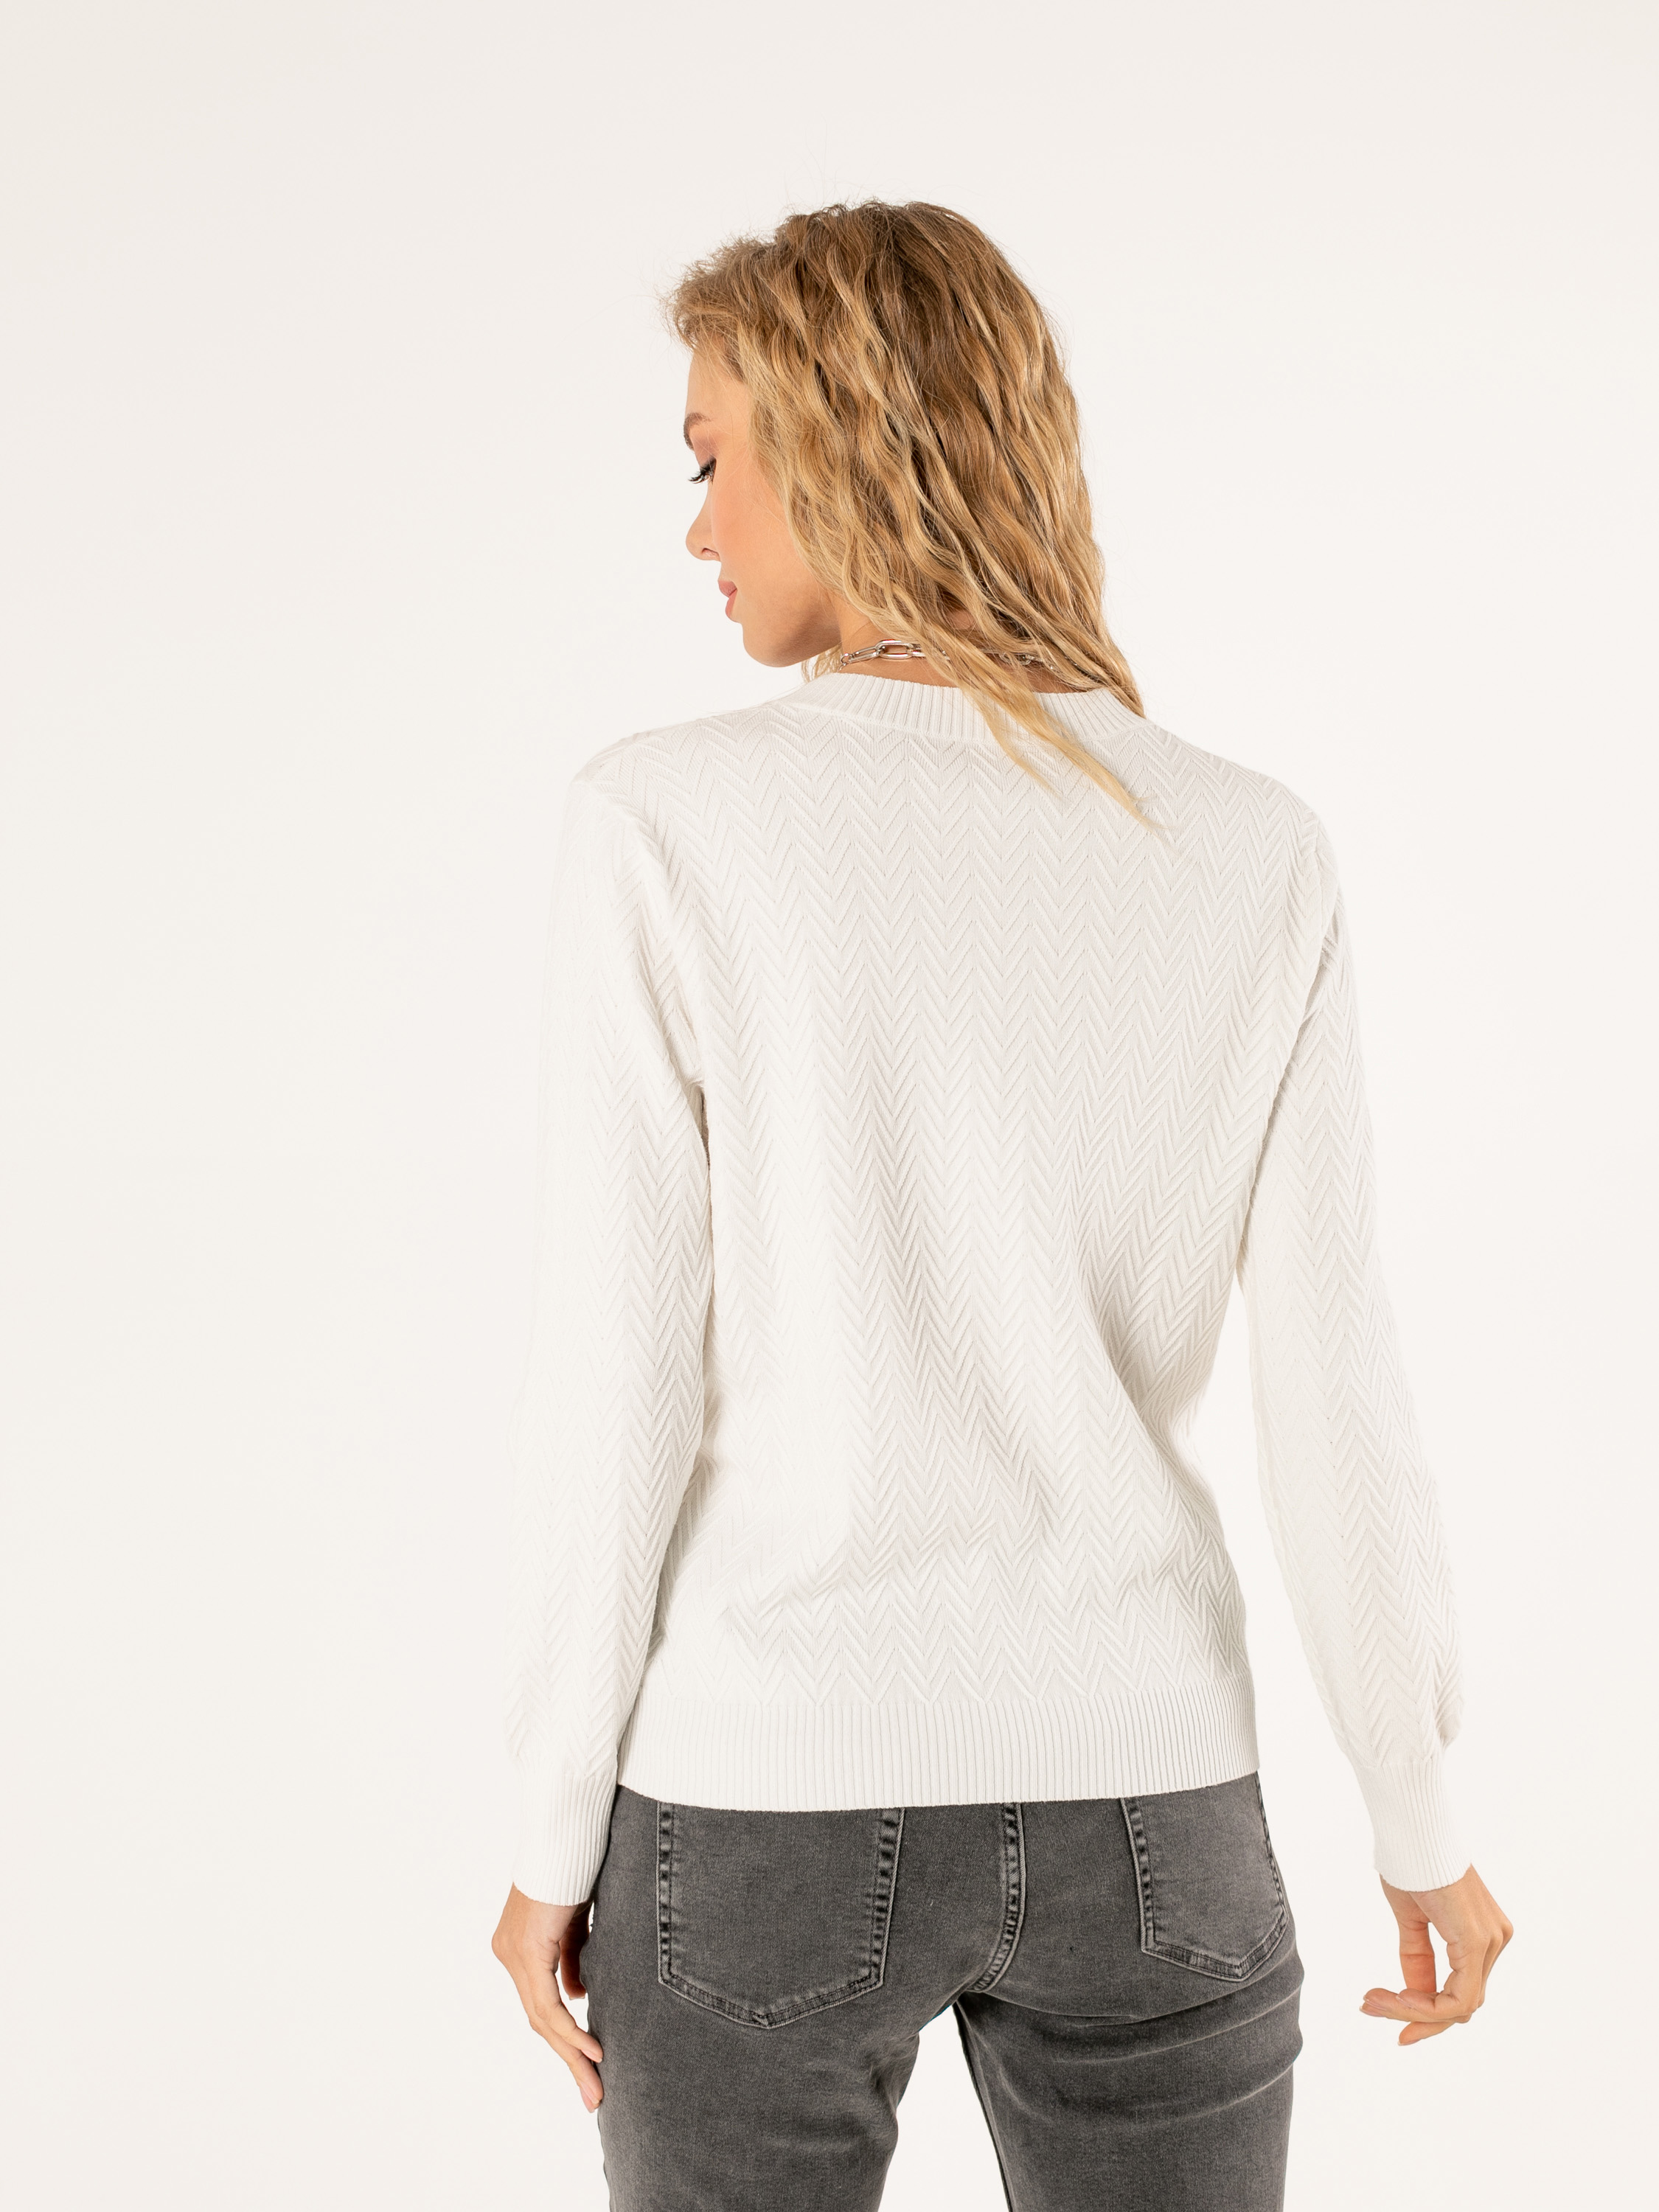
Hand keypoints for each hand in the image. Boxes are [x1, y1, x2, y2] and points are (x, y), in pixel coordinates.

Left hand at [492, 1886, 604, 2107]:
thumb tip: (578, 1997)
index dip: (565, 2038)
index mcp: (518, 1949)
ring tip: (595, 2086)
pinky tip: (592, 2051)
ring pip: (542, 2018)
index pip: (541, 2005)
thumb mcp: (574, 1926)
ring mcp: (512, 1954)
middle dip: (569, 2060)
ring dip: (572, 2055)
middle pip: (539, 2019)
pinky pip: (547, 2003)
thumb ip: (571, 1961)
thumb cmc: (575, 1869)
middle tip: (591, 2096)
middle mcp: (508, 1954)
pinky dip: (570, 2030)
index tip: (590, 2066)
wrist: (565, 1835)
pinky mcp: (526, 1952)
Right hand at [1361, 1864, 1512, 2043]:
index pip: (1460, 1990)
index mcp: (1482, 1934)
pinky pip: (1459, 1997)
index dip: (1423, 2012)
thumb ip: (1418, 1957)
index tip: (1381, 2007)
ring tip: (1372, 2001)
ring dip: (1411, 2010)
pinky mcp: (1478, 1943)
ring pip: (1459, 2005)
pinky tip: (1397, 1999)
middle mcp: (1495, 1940)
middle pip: (1461, 2004)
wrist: (1412, 1832)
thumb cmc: (1409, 1862)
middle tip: (1370, 2009)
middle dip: (1415, 2016)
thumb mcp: (1412, 1918)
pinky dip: (1427, 2006)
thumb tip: (1413, 1995)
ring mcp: (1491, 1943)